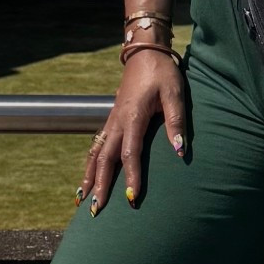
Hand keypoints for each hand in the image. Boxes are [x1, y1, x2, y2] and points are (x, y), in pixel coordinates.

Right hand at [76, 49, 187, 214]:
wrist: (144, 52)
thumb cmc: (162, 73)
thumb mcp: (174, 94)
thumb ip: (176, 123)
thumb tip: (181, 152)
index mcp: (133, 116)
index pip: (130, 153)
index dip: (131, 177)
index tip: (131, 198)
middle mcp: (117, 122)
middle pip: (105, 159)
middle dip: (100, 185)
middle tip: (96, 210)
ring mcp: (111, 121)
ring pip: (95, 154)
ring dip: (89, 177)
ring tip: (83, 201)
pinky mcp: (111, 120)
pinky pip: (96, 146)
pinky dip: (90, 164)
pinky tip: (86, 178)